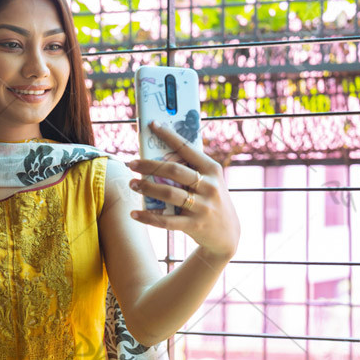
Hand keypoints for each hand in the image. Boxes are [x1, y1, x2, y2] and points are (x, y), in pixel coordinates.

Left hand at [127, 120, 239, 258]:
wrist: (227, 234)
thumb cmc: (211, 200)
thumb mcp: (210, 181)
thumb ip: (191, 169)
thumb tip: (159, 154)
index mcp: (212, 169)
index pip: (187, 148)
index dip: (169, 135)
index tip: (152, 125)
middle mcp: (209, 186)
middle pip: (174, 170)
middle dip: (149, 165)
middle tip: (131, 163)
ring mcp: (202, 207)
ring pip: (168, 194)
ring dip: (146, 187)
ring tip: (132, 183)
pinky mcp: (195, 226)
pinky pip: (166, 221)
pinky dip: (148, 217)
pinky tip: (134, 214)